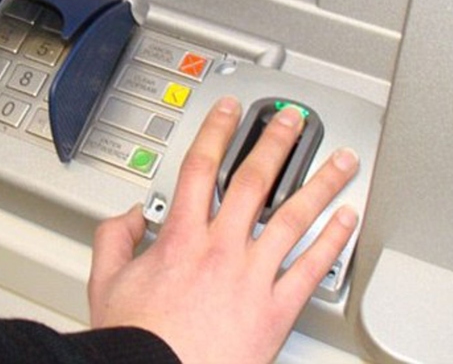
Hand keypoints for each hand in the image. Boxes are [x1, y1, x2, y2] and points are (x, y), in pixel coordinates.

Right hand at [89, 96, 359, 362]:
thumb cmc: (138, 340)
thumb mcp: (106, 281)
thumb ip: (114, 237)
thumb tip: (130, 214)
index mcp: (181, 238)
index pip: (201, 168)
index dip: (216, 132)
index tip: (230, 112)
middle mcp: (221, 249)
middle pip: (254, 181)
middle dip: (276, 143)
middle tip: (292, 120)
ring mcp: (253, 276)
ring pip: (293, 217)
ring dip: (320, 183)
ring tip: (341, 160)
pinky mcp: (276, 308)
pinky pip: (311, 268)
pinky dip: (332, 241)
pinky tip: (347, 220)